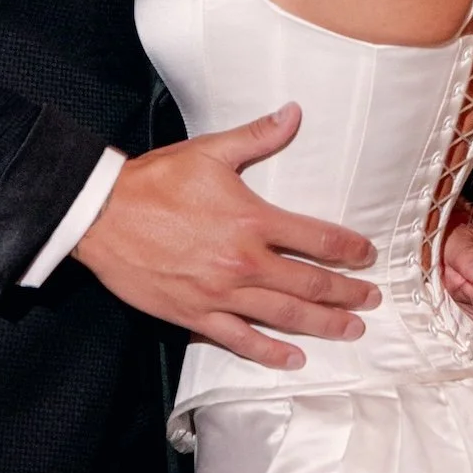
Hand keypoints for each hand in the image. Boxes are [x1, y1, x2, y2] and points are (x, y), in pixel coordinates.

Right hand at [77, 105, 378, 368]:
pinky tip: (293, 359)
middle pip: (311, 283)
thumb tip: (294, 113)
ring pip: (285, 316)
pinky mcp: (195, 315)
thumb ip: (257, 136)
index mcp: (252, 220)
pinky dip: (270, 353)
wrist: (101, 215)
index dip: (350, 250)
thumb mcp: (209, 152)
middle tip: (371, 300)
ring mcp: (220, 294)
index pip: (317, 239)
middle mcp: (243, 262)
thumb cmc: (154, 182)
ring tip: (351, 329)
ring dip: (323, 324)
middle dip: (347, 293)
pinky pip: (240, 340)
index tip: (368, 256)